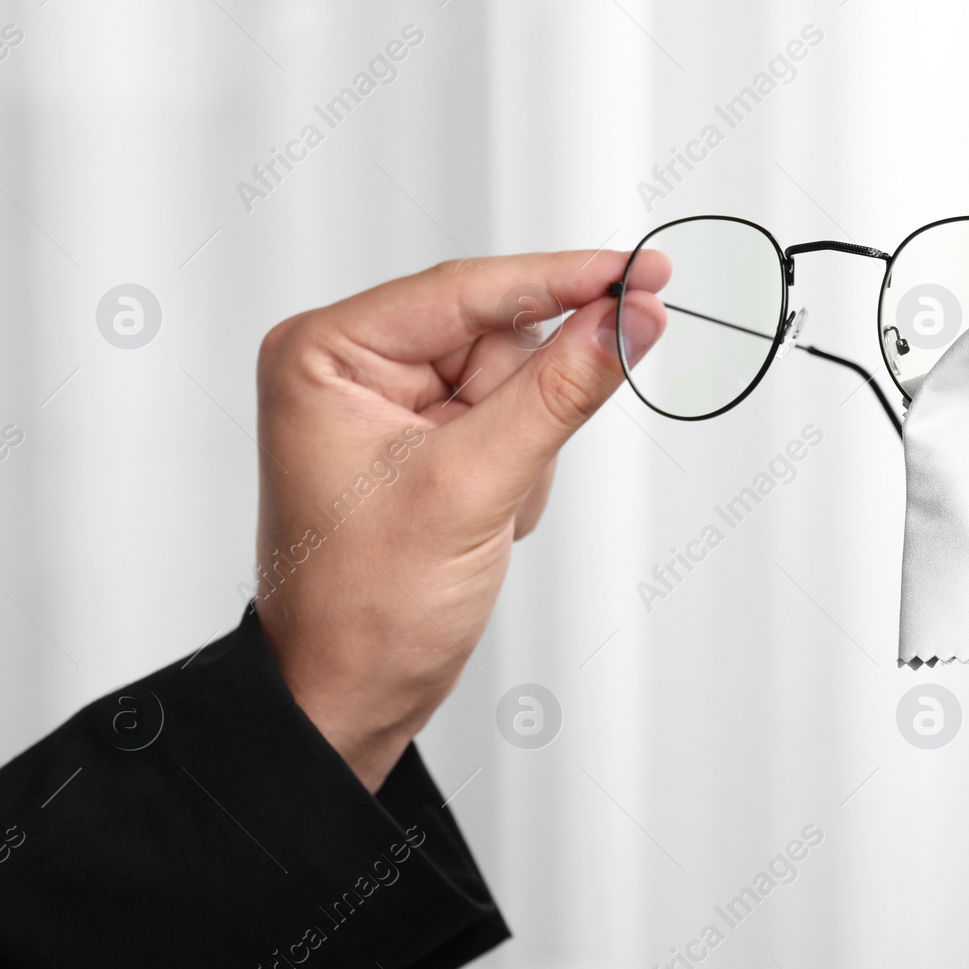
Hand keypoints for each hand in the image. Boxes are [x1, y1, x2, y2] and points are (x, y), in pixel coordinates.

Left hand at [252, 251, 667, 790]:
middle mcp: (353, 365)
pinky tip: (483, 520)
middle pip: (497, 336)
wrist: (347, 696)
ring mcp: (391, 405)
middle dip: (524, 410)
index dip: (564, 280)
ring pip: (516, 382)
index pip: (468, 289)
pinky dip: (519, 472)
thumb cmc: (364, 607)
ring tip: (482, 514)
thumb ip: (560, 392)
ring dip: (523, 452)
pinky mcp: (425, 442)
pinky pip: (512, 423)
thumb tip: (629, 319)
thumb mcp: (471, 488)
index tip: (641, 271)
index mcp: (327, 352)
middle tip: (509, 472)